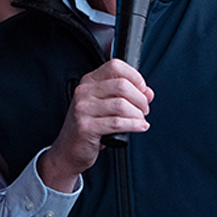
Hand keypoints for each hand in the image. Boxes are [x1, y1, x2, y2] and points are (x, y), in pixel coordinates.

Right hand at [37, 59, 153, 191]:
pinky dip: (134, 125)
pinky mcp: (85, 126)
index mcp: (89, 81)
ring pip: (122, 105)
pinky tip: (140, 127)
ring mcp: (83, 108)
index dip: (135, 76)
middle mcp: (84, 91)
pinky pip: (117, 123)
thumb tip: (148, 92)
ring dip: (138, 114)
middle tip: (144, 109)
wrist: (68, 150)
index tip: (142, 89)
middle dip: (140, 99)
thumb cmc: (89, 127)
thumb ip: (129, 95)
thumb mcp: (108, 106)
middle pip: (122, 85)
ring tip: (140, 120)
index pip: (115, 66)